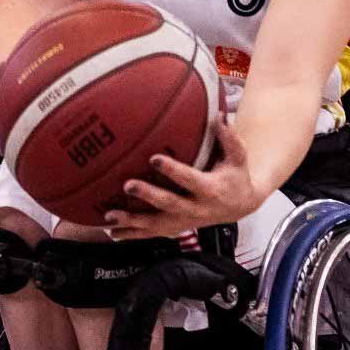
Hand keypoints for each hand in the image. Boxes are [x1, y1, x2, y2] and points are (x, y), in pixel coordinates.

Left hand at [103, 119, 258, 239]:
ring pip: (156, 224)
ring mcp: (184, 221)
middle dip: (148, 196)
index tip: (154, 158)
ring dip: (132, 221)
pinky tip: (111, 231)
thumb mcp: (238, 158)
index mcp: (210, 190)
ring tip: (109, 216)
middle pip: (169, 204)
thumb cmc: (235, 176)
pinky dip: (131, 234)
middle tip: (127, 185)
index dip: (173, 170)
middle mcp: (196, 209)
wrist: (240, 206)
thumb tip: (220, 114)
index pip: (190, 179)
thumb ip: (229, 138)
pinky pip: (151, 234)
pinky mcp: (175, 228)